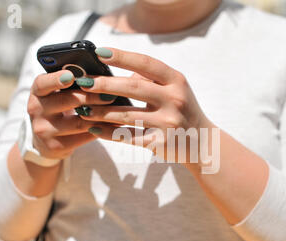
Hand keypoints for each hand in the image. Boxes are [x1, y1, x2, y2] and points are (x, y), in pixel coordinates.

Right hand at [26, 70, 116, 159]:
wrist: (46, 140)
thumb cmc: (59, 108)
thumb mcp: (57, 93)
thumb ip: (73, 83)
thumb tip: (100, 76)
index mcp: (37, 92)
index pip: (43, 83)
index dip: (56, 79)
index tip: (72, 76)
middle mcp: (36, 110)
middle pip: (67, 101)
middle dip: (92, 97)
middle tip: (111, 95)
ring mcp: (44, 130)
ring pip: (78, 122)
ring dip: (100, 116)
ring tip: (118, 110)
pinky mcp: (56, 146)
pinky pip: (84, 137)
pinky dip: (101, 130)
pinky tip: (114, 125)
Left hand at [78, 47, 214, 162]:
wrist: (202, 143)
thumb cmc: (182, 110)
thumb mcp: (174, 89)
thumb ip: (151, 78)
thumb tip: (118, 69)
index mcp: (176, 81)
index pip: (146, 63)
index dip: (122, 56)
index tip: (99, 52)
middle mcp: (174, 100)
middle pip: (133, 87)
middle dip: (105, 84)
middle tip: (83, 83)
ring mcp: (168, 123)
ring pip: (127, 115)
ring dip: (101, 112)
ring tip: (83, 109)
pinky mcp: (160, 143)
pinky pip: (129, 137)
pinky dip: (109, 133)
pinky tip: (94, 128)